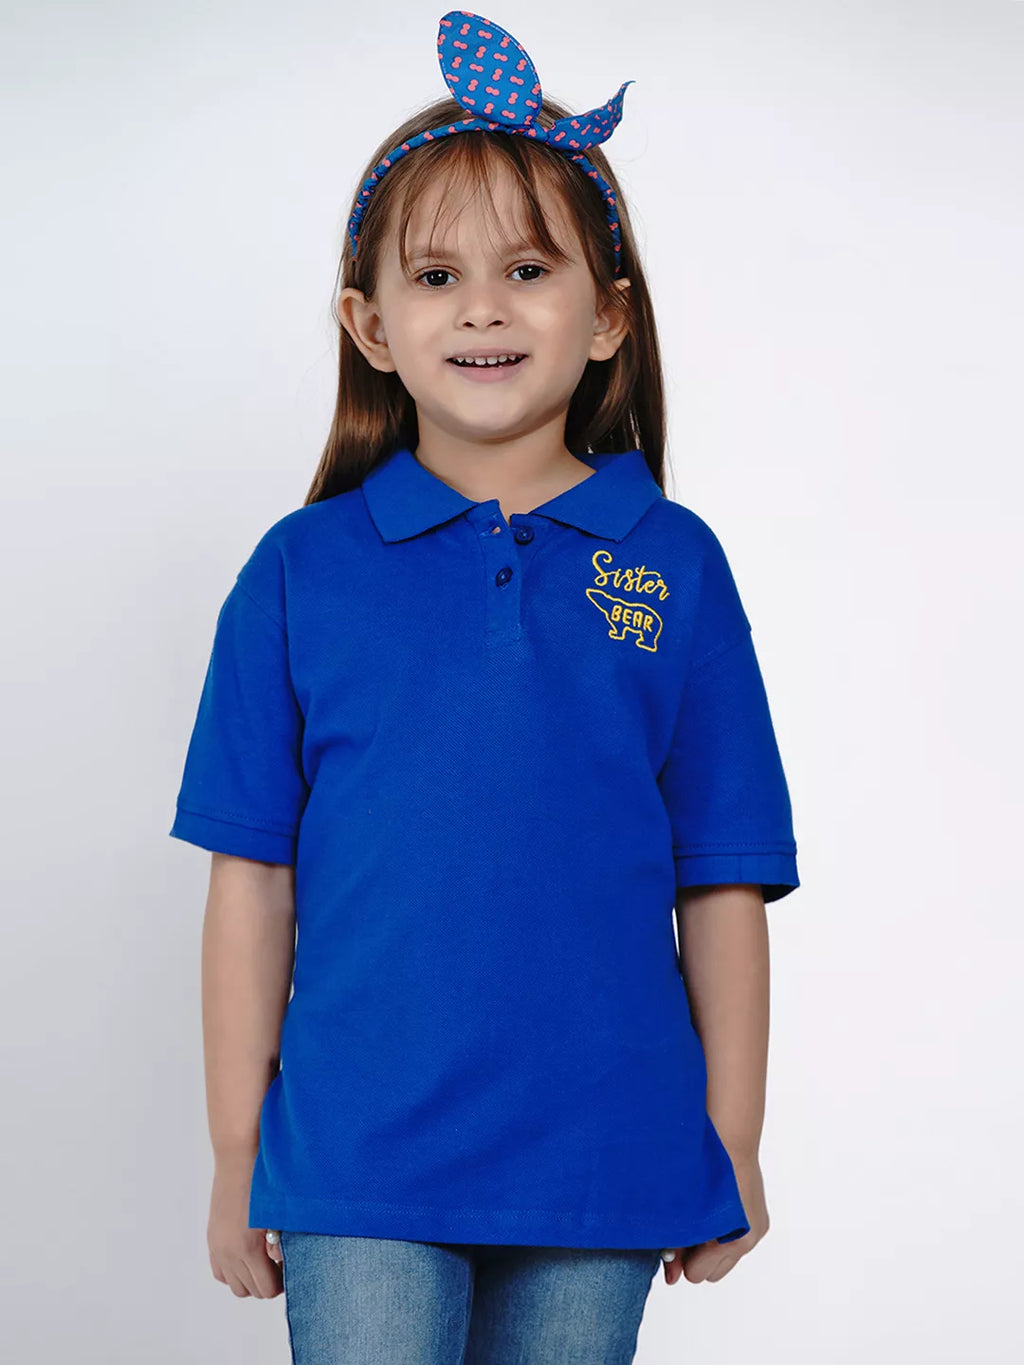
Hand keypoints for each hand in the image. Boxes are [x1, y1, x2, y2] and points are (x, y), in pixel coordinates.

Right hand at [207, 1156, 283, 1298]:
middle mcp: (229, 1253)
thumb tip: (281, 1263)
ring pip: (234, 1285)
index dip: (281, 1283)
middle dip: (267, 1281)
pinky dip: (233, 1271)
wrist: (239, 1157)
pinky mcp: (212, 1238)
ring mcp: (217, 1247)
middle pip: (250, 1291)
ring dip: (249, 1278)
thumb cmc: (263, 1181)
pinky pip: (220, 1271)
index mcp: (248, 1249)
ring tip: (263, 1258)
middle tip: (279, 1263)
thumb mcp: (279, 1215)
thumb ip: (282, 1245)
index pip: (266, 1289)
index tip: (289, 1268)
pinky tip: (247, 1254)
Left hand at [659, 1153, 768, 1284]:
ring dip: (711, 1249)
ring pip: (724, 1262)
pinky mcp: (760, 1223)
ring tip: (701, 1220)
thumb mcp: (683, 1209)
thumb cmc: (703, 1167)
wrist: (729, 1137)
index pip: (697, 1274)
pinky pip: (736, 1245)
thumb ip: (676, 1244)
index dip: (682, 1259)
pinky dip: (724, 1236)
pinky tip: (715, 1213)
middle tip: (685, 1231)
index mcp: (733, 1239)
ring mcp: (757, 1232)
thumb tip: (669, 1275)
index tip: (673, 1241)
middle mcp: (749, 1240)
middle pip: (711, 1274)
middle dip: (697, 1257)